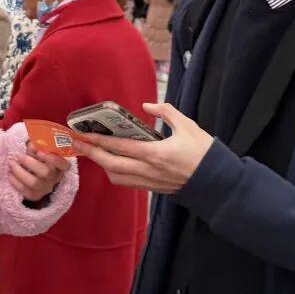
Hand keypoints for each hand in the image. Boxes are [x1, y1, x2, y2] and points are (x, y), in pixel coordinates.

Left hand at [8, 145, 69, 202]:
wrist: (32, 172)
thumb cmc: (37, 156)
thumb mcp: (39, 148)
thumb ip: (37, 145)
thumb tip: (33, 145)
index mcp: (60, 165)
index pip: (64, 164)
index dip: (53, 159)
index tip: (39, 152)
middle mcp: (55, 177)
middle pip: (47, 173)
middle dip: (31, 163)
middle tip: (20, 156)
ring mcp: (45, 188)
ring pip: (34, 183)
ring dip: (19, 171)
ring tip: (11, 163)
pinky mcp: (35, 195)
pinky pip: (25, 191)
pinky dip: (15, 182)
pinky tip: (10, 174)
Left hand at [73, 102, 213, 193]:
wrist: (218, 182)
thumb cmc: (204, 152)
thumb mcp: (187, 125)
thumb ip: (166, 112)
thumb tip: (147, 105)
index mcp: (156, 153)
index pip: (121, 147)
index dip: (99, 141)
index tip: (83, 135)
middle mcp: (149, 170)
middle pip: (112, 165)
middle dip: (92, 154)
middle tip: (77, 145)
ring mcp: (150, 182)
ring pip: (117, 177)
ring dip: (102, 166)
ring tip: (92, 153)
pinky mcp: (153, 188)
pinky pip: (128, 183)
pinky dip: (115, 174)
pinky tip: (111, 165)